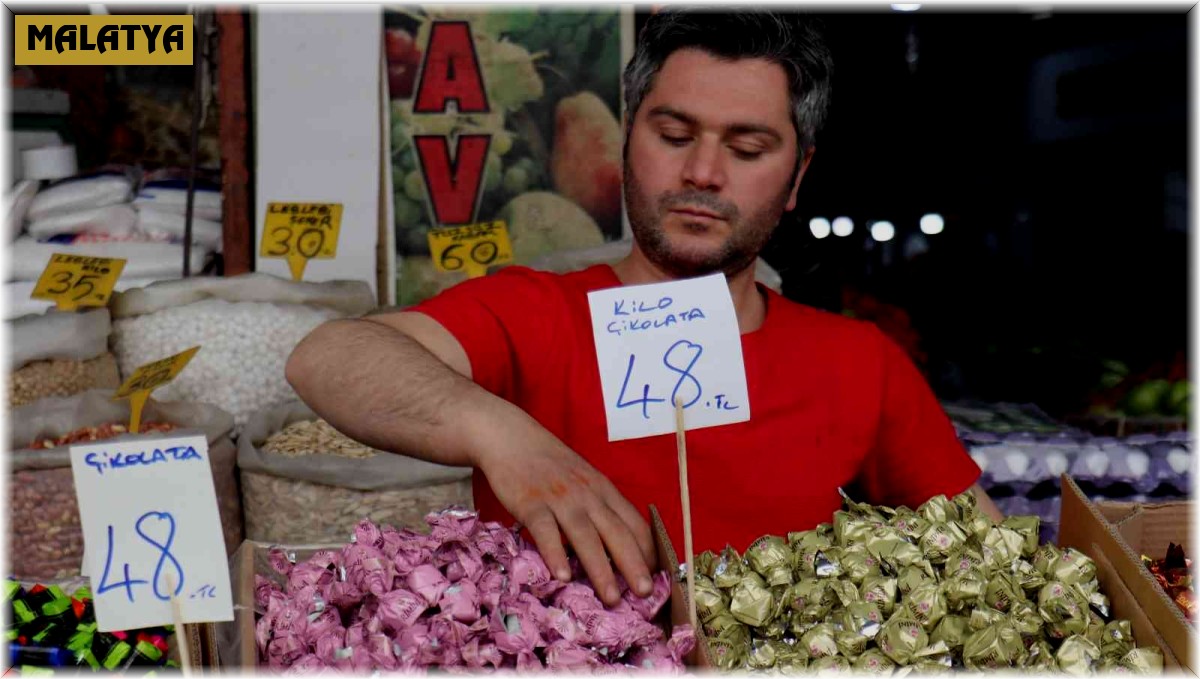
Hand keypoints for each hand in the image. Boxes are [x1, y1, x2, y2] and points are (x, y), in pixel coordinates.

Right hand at [472, 409, 655, 606]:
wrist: (512, 439)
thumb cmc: (551, 464)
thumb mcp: (584, 480)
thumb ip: (600, 507)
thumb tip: (618, 545)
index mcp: (604, 490)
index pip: (635, 523)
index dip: (647, 551)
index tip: (655, 578)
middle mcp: (587, 495)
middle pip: (616, 532)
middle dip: (634, 564)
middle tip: (645, 594)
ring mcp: (560, 499)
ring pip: (585, 536)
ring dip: (601, 569)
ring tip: (611, 597)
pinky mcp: (532, 503)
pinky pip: (546, 531)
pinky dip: (555, 554)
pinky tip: (562, 576)